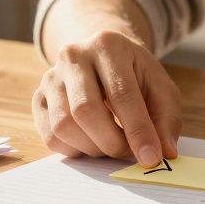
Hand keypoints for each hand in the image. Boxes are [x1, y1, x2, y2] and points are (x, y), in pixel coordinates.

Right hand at [32, 30, 182, 166]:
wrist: (101, 57)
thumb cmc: (135, 75)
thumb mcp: (160, 87)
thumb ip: (166, 119)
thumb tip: (164, 152)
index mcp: (108, 45)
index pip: (121, 94)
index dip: (138, 131)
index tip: (151, 158)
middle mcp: (74, 56)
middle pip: (86, 110)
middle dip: (112, 142)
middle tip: (128, 153)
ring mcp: (50, 76)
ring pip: (64, 126)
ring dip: (93, 148)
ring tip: (111, 144)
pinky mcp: (38, 98)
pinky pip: (50, 136)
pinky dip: (75, 150)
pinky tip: (92, 141)